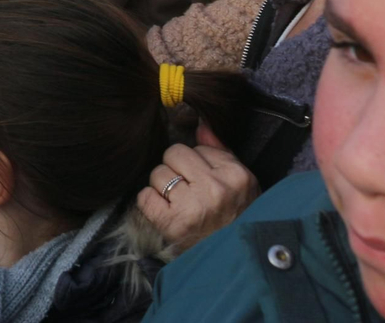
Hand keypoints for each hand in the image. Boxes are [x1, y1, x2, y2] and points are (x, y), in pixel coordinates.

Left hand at [136, 124, 259, 251]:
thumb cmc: (235, 218)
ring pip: (158, 174)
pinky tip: (165, 212)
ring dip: (162, 187)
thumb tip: (201, 124)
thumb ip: (220, 151)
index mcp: (235, 175)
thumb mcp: (240, 184)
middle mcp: (215, 188)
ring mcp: (192, 206)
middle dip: (175, 168)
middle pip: (173, 154)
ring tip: (178, 203)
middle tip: (185, 189)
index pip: (197, 147)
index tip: (201, 179)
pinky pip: (145, 196)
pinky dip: (150, 203)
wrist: (231, 261)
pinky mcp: (171, 223)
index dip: (195, 163)